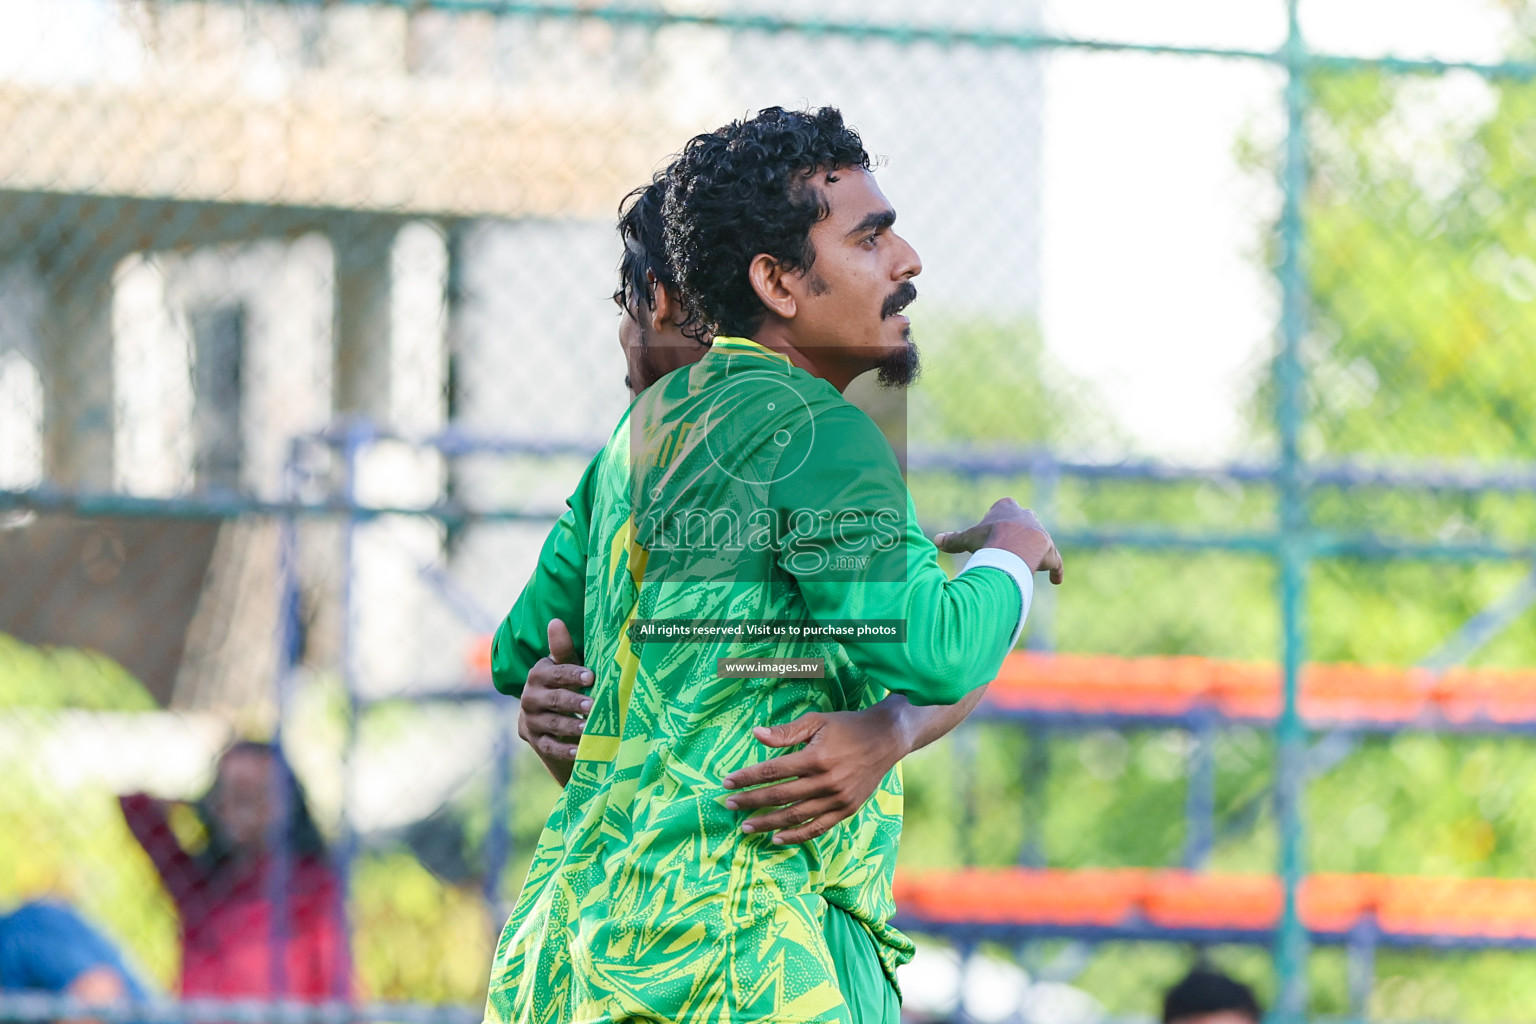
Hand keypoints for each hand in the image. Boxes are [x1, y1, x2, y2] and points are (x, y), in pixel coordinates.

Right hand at [517, 619, 591, 775]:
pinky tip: (579, 750)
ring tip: (590, 728)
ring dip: (572, 726)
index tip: (591, 677)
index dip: (572, 674)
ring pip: (553, 724)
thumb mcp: (564, 667)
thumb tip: (555, 621)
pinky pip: (549, 746)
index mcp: (538, 675)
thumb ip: (563, 649)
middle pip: (555, 700)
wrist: (544, 720)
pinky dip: (564, 749)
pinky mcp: (535, 741)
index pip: (555, 673)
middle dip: (574, 702)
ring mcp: (532, 721)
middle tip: (593, 705)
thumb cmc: (563, 685)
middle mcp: (530, 697)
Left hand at [719, 706, 908, 844]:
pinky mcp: (846, 810)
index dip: (747, 778)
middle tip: (729, 805)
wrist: (885, 739)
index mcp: (815, 758)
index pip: (772, 771)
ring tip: (746, 827)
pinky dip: (796, 836)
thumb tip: (756, 734)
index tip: (727, 783)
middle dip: (751, 801)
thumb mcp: (816, 721)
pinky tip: (777, 838)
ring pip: (795, 816)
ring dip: (768, 823)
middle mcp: (826, 781)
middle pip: (779, 796)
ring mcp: (837, 799)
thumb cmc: (847, 727)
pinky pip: (817, 828)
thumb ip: (786, 732)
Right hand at [934, 498, 1063, 584]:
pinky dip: (1055, 570)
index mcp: (1007, 506)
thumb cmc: (989, 539)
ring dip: (1035, 552)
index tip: (992, 530)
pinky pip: (1055, 561)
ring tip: (1030, 566)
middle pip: (1024, 522)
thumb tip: (935, 541)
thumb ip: (954, 540)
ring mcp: (1041, 533)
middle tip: (1009, 548)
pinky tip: (1055, 581)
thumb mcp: (968, 538)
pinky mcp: (1051, 551)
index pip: (1003, 508)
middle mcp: (1027, 516)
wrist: (1014, 547)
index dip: (997, 520)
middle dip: (1018, 533)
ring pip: (1039, 541)